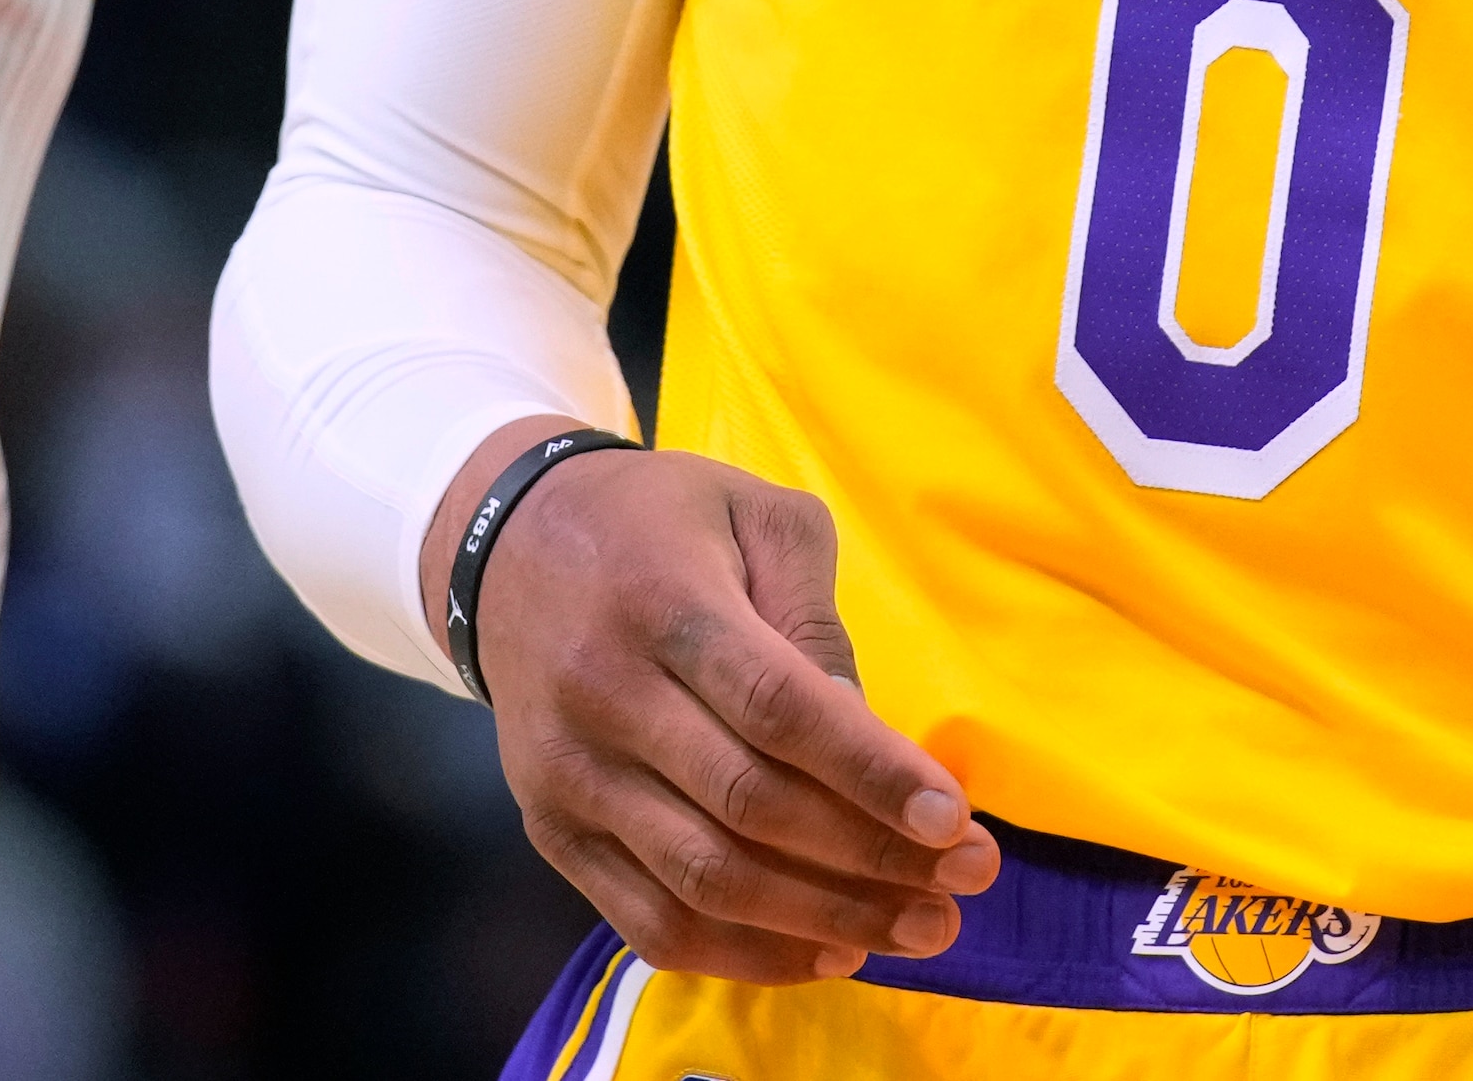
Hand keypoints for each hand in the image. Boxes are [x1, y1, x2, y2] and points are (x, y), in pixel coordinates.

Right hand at [433, 429, 1000, 980]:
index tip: (954, 819)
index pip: (777, 706)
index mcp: (663, 601)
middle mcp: (604, 695)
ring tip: (917, 931)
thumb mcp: (753, 515)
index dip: (870, 771)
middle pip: (749, 805)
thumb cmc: (659, 523)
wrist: (506, 548)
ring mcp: (570, 775)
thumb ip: (814, 614)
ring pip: (705, 880)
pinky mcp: (550, 832)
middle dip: (872, 859)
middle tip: (966, 883)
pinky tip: (825, 954)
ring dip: (822, 921)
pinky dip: (743, 956)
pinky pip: (648, 922)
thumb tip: (865, 735)